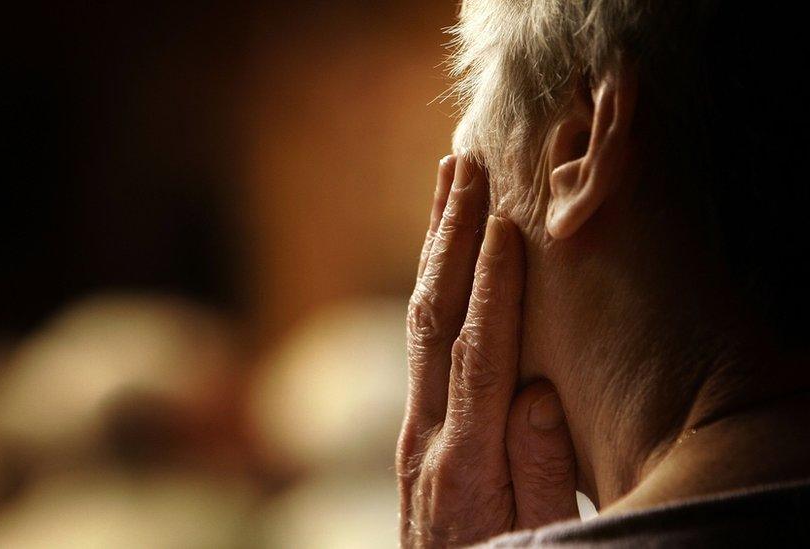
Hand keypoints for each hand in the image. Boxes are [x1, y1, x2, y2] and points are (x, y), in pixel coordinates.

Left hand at [397, 153, 578, 546]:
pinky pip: (421, 338)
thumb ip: (539, 470)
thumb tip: (536, 389)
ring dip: (434, 244)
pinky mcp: (413, 424)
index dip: (492, 287)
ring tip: (446, 181)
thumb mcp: (537, 537)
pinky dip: (435, 282)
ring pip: (420, 319)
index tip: (503, 224)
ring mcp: (411, 425)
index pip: (477, 355)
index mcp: (463, 462)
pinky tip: (445, 251)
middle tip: (464, 167)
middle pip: (434, 319)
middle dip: (450, 237)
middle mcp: (424, 433)